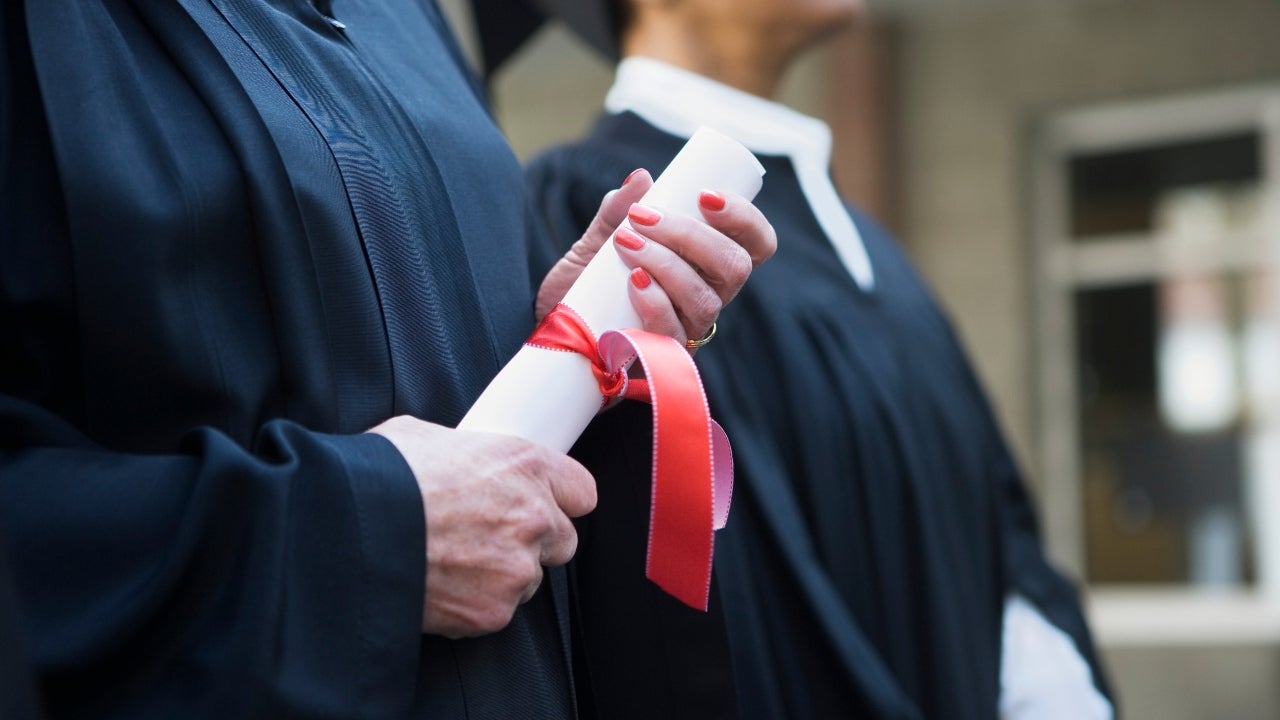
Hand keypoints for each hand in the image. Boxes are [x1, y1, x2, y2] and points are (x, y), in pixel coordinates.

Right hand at [368, 416, 595, 637]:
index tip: (544, 504)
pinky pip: (496, 611)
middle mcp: (533, 515)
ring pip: (529, 579)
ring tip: (454, 561)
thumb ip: (465, 452)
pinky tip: (440, 584)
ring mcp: (517, 567)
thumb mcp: (426, 437)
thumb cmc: (379, 476)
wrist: (347, 531)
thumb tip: (458, 459)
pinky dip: (474, 604)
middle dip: (534, 542)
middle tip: (489, 536)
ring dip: (501, 574)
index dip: (561, 499)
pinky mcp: (493, 610)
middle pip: (563, 540)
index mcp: (523, 464)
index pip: (581, 490)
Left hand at [536, 169, 776, 346]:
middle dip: (692, 235)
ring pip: (705, 299)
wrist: (549, 334)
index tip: (704, 195)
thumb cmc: (583, 289)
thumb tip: (641, 178)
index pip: (755, 245)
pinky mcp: (662, 359)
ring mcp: (687, 331)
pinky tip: (633, 282)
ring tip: (626, 244)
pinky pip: (674, 333)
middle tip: (644, 217)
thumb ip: (613, 213)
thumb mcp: (593, 245)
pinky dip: (656, 302)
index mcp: (707, 267)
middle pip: (735, 268)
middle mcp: (708, 299)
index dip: (744, 219)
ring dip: (667, 264)